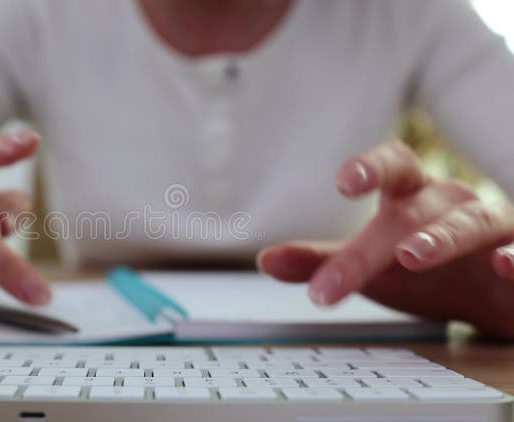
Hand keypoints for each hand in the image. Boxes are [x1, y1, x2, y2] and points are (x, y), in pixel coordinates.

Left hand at [258, 140, 513, 337]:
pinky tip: (504, 265)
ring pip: (472, 222)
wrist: (500, 298)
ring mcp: (496, 226)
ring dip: (442, 237)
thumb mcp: (373, 268)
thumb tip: (265, 259)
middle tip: (342, 275)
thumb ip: (325, 262)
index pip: (394, 167)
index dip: (370, 167)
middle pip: (416, 209)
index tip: (342, 181)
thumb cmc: (432, 273)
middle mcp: (455, 204)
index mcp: (414, 198)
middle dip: (378, 241)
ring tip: (411, 255)